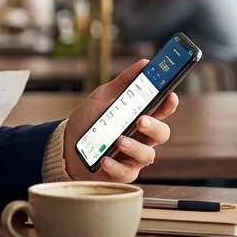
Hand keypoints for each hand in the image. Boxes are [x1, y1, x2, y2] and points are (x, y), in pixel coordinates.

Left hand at [62, 59, 177, 182]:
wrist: (66, 144)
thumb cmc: (89, 119)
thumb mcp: (103, 97)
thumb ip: (123, 82)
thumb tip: (144, 64)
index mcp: (140, 116)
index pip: (162, 110)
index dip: (170, 104)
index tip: (170, 96)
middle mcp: (142, 137)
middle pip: (161, 133)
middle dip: (154, 126)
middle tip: (141, 120)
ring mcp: (133, 156)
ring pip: (147, 155)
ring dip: (134, 147)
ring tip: (119, 140)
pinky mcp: (122, 172)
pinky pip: (126, 172)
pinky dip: (115, 165)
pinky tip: (105, 159)